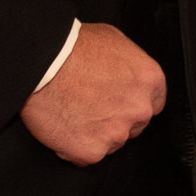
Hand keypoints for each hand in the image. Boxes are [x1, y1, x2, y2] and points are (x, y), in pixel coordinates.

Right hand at [20, 22, 163, 164]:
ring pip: (111, 142)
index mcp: (149, 80)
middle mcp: (139, 109)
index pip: (153, 103)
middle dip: (115, 118)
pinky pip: (86, 155)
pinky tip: (64, 126)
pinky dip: (75, 146)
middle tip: (90, 105)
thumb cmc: (73, 47)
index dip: (132, 102)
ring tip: (73, 112)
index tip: (118, 100)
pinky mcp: (91, 151)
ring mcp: (116, 133)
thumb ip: (129, 64)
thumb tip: (125, 72)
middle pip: (134, 125)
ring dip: (96, 133)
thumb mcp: (114, 40)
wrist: (42, 63)